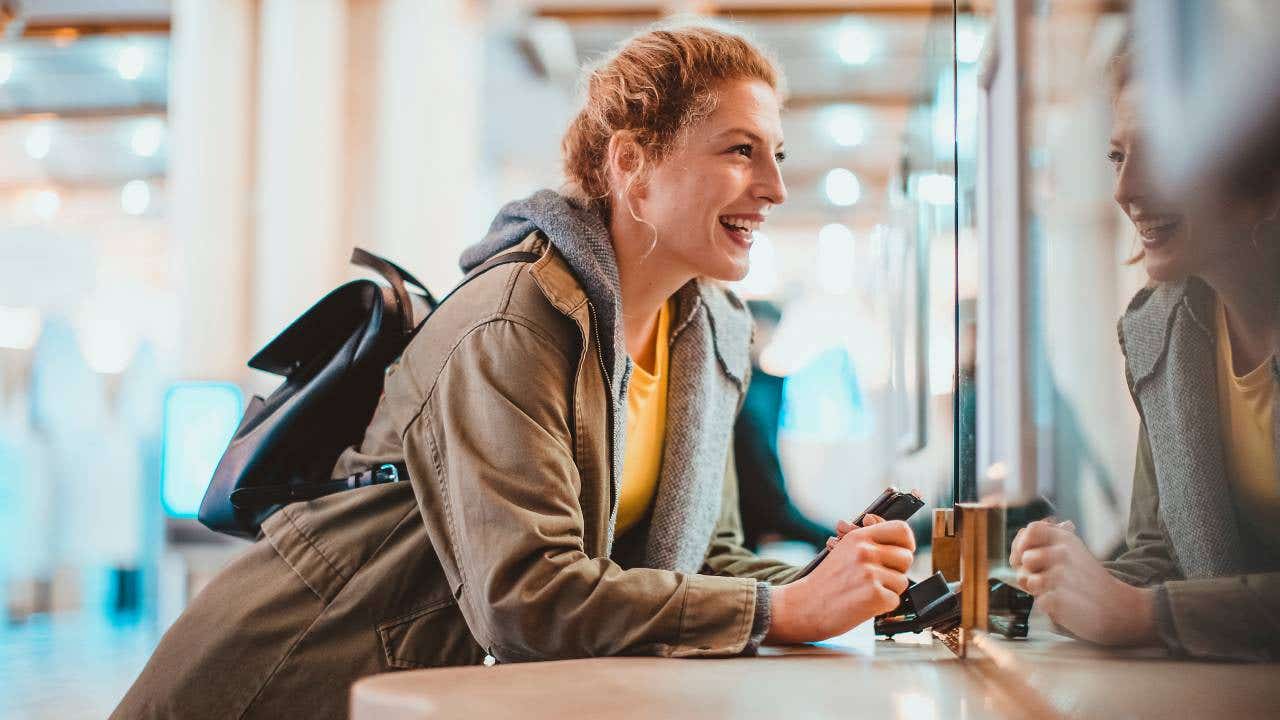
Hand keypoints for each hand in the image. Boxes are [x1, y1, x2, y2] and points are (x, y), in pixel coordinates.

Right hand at [768, 518, 914, 643]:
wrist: (804, 605)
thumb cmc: (825, 581)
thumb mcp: (843, 550)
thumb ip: (867, 540)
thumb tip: (889, 529)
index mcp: (858, 537)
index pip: (901, 529)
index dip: (906, 542)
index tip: (902, 551)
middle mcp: (865, 551)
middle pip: (906, 557)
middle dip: (896, 571)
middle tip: (876, 578)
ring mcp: (870, 573)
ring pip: (902, 581)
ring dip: (889, 590)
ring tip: (865, 591)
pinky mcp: (874, 595)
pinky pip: (895, 600)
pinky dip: (883, 606)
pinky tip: (865, 603)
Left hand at [1010, 519, 1157, 645]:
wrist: (1122, 609)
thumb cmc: (1091, 582)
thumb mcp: (1074, 553)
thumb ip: (1047, 545)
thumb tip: (1020, 540)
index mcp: (1066, 538)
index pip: (1030, 529)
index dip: (1021, 544)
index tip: (1025, 557)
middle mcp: (1063, 552)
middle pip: (1024, 557)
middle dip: (1029, 571)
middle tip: (1051, 580)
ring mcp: (1061, 576)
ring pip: (1028, 580)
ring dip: (1039, 590)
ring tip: (1061, 592)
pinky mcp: (1058, 599)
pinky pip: (1039, 601)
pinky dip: (1050, 606)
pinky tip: (1068, 604)